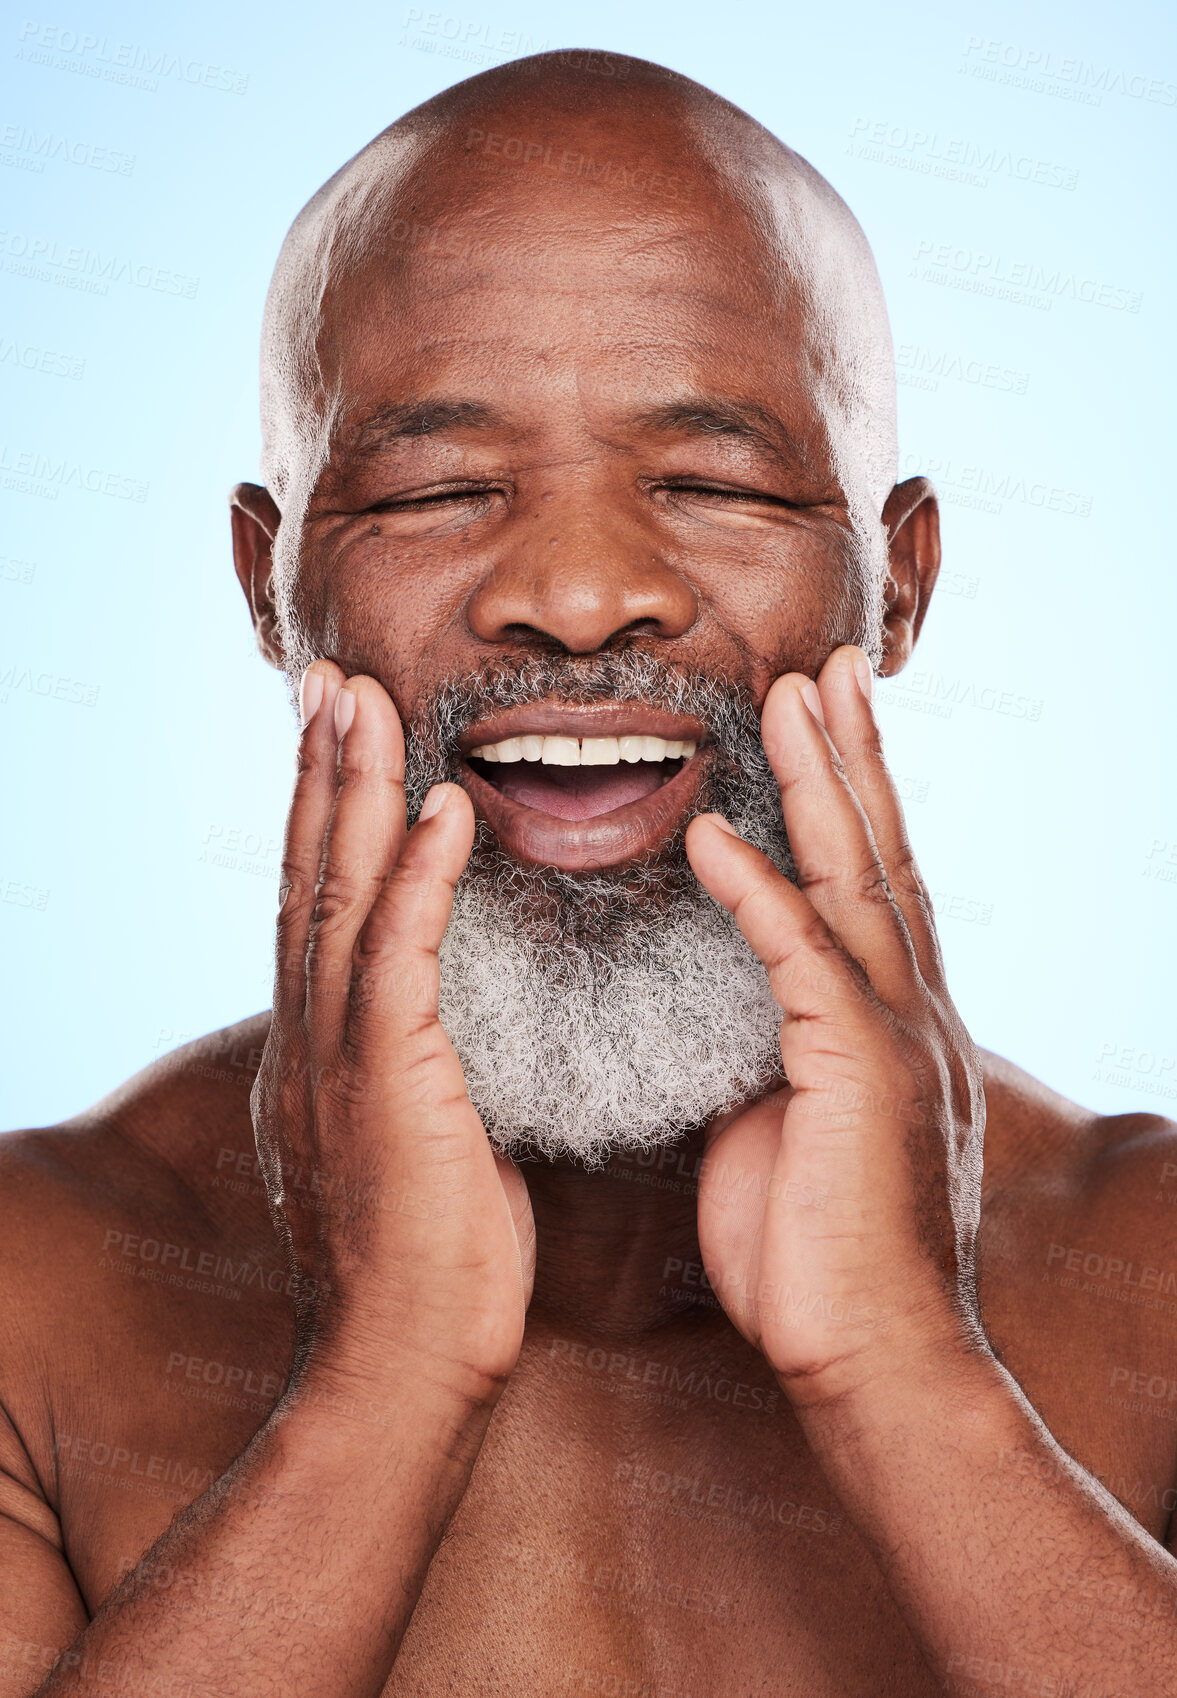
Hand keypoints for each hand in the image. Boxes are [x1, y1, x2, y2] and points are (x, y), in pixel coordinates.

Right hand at [252, 662, 534, 1406]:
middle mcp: (310, 1041)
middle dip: (318, 775)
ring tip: (361, 703)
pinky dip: (414, 878)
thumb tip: (434, 1041)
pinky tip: (437, 810)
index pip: (318, 912)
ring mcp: (337, 1059)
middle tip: (330, 683)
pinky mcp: (384, 1082)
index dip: (324, 822)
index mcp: (321, 1053)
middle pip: (308, 880)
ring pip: (335, 898)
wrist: (403, 1371)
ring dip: (349, 793)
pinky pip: (398, 958)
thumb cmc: (428, 1270)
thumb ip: (412, 1078)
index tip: (338, 742)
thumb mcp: (411, 1148)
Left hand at [686, 645, 985, 1409]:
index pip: (867, 885)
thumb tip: (736, 1015)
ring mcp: (895, 1038)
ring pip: (858, 881)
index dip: (847, 798)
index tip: (818, 722)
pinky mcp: (862, 1075)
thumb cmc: (820, 1258)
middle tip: (827, 664)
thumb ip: (771, 1055)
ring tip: (790, 694)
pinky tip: (714, 832)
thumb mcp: (789, 1128)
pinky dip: (759, 892)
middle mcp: (907, 1013)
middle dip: (851, 754)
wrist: (876, 1363)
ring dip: (820, 783)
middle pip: (879, 854)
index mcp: (887, 1024)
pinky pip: (802, 962)